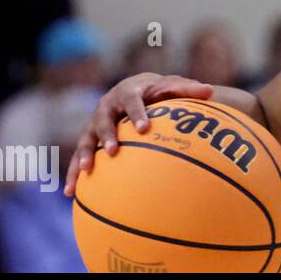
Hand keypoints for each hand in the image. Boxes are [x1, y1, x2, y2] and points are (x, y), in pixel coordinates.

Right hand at [63, 73, 213, 196]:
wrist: (135, 88)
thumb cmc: (158, 90)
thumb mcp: (172, 86)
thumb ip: (188, 90)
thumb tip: (210, 92)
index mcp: (128, 92)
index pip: (133, 102)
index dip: (137, 114)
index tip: (144, 128)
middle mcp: (107, 107)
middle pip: (103, 121)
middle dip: (107, 135)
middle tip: (113, 151)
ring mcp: (95, 123)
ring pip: (85, 140)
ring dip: (83, 155)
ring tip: (86, 172)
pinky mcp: (89, 139)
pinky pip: (79, 157)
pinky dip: (74, 173)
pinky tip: (70, 193)